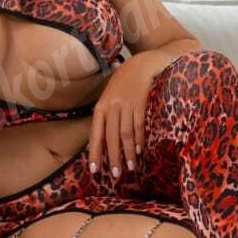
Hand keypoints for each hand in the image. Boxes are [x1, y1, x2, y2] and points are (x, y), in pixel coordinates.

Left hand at [87, 55, 155, 178]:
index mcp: (101, 106)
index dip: (95, 153)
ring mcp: (126, 104)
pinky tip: (139, 150)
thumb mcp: (110, 96)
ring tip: (131, 167)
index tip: (95, 170)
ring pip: (125, 133)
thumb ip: (106, 115)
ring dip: (128, 153)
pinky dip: (139, 139)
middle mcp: (112, 106)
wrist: (142, 63)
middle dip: (113, 157)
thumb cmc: (125, 82)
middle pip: (111, 136)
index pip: (95, 133)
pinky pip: (139, 124)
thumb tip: (102, 140)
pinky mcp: (141, 102)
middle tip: (116, 174)